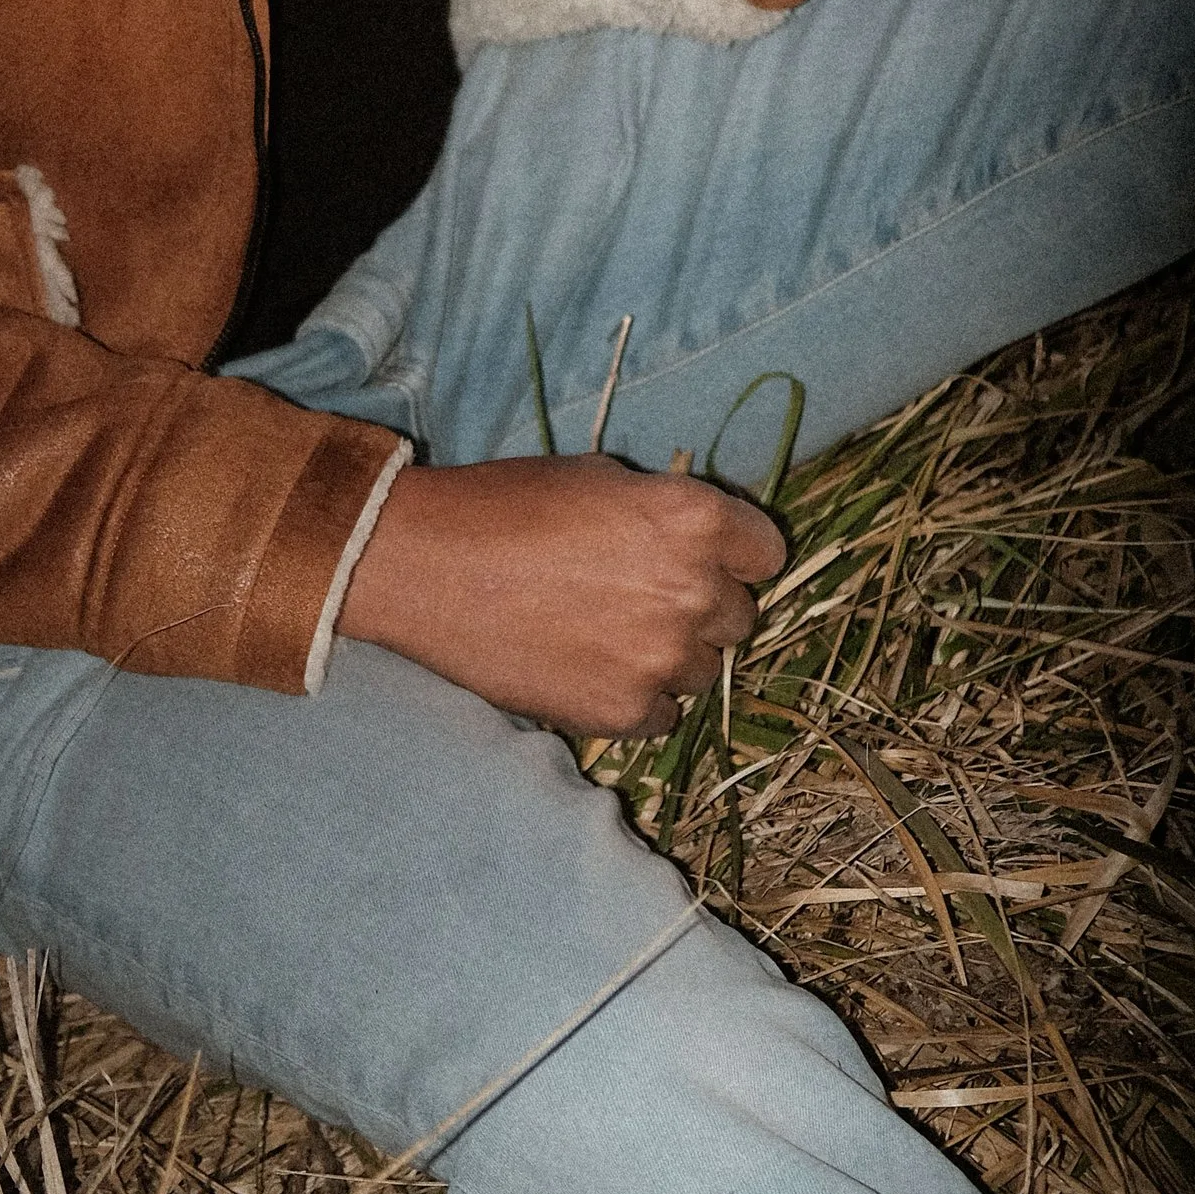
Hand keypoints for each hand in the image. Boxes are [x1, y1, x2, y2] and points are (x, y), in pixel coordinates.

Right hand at [338, 453, 788, 733]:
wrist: (428, 566)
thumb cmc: (509, 505)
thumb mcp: (601, 478)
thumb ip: (664, 511)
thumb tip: (694, 537)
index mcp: (695, 519)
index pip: (767, 552)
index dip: (736, 556)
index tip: (707, 561)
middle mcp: (694, 589)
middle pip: (740, 616)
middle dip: (701, 608)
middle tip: (643, 598)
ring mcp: (661, 657)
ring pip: (704, 670)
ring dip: (670, 656)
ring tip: (609, 635)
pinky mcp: (623, 711)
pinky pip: (663, 715)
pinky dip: (636, 699)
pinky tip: (591, 669)